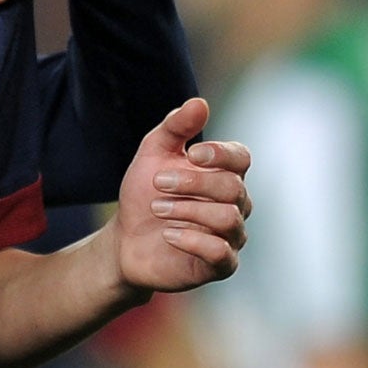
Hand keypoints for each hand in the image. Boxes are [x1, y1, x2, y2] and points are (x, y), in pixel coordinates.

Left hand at [107, 98, 249, 293]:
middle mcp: (236, 204)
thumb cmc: (144, 194)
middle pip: (233, 187)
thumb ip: (176, 127)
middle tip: (157, 183)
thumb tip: (200, 103)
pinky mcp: (221, 265)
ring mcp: (231, 235)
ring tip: (158, 210)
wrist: (125, 241)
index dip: (220, 154)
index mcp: (224, 174)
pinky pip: (221, 252)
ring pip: (228, 218)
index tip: (191, 154)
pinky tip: (168, 234)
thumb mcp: (153, 154)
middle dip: (192, 183)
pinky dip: (192, 240)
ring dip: (188, 210)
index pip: (241, 158)